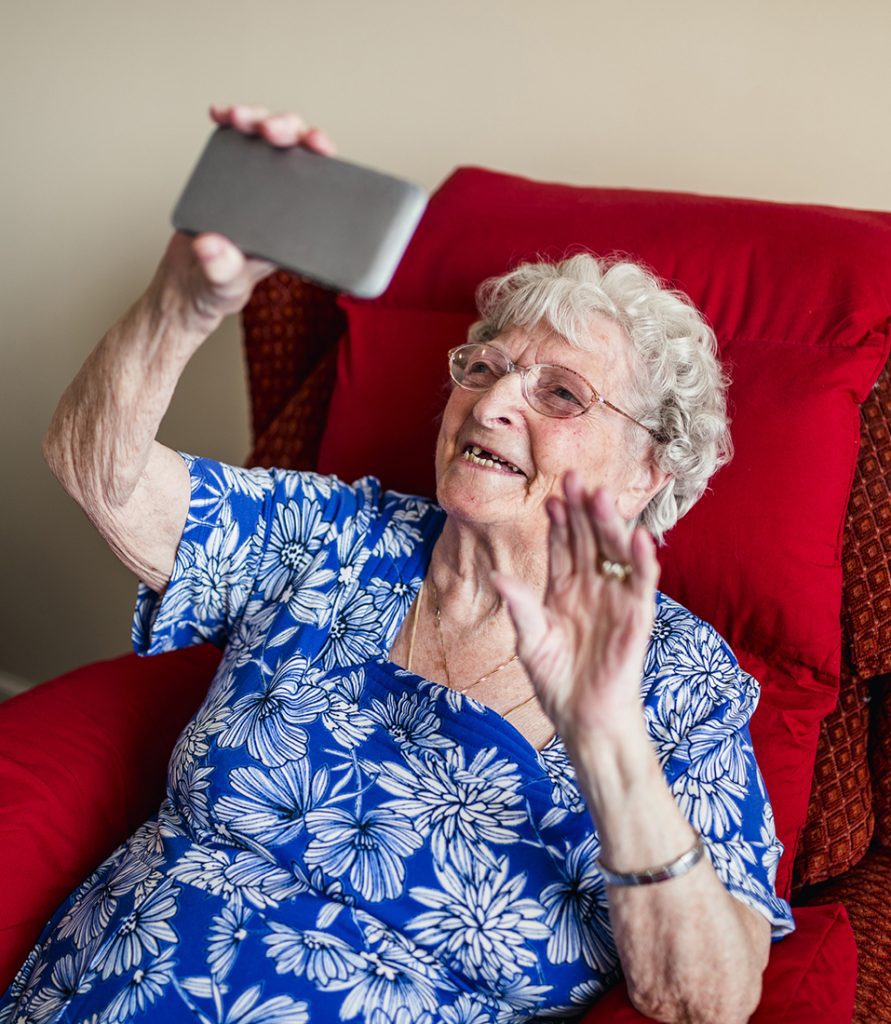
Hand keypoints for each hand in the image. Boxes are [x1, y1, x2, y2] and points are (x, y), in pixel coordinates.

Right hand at [147, 104, 336, 336]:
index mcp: (295, 224)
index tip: (315, 143)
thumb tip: (211, 245)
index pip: (322, 182)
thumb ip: (221, 269)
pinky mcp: (229, 178)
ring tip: (238, 117)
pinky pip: (236, 144)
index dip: (323, 157)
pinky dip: (229, 125)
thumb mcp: (224, 286)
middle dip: (286, 128)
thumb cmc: (219, 289)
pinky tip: (220, 116)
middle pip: (296, 150)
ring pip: (267, 140)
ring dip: (257, 119)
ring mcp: (255, 185)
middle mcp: (280, 200)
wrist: (188, 286)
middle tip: (268, 129)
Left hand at [493, 471, 659, 745]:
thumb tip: (497, 576)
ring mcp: (615, 599)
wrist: (584, 718)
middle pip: (588, 540)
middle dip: (581, 510)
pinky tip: (637, 536)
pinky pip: (641, 583)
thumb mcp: (531, 642)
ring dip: (609, 524)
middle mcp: (591, 588)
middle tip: (573, 478)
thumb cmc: (557, 681)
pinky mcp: (636, 617)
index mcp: (564, 590)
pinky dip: (642, 560)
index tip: (550, 499)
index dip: (558, 523)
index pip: (562, 547)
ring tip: (599, 495)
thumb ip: (520, 608)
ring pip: (614, 552)